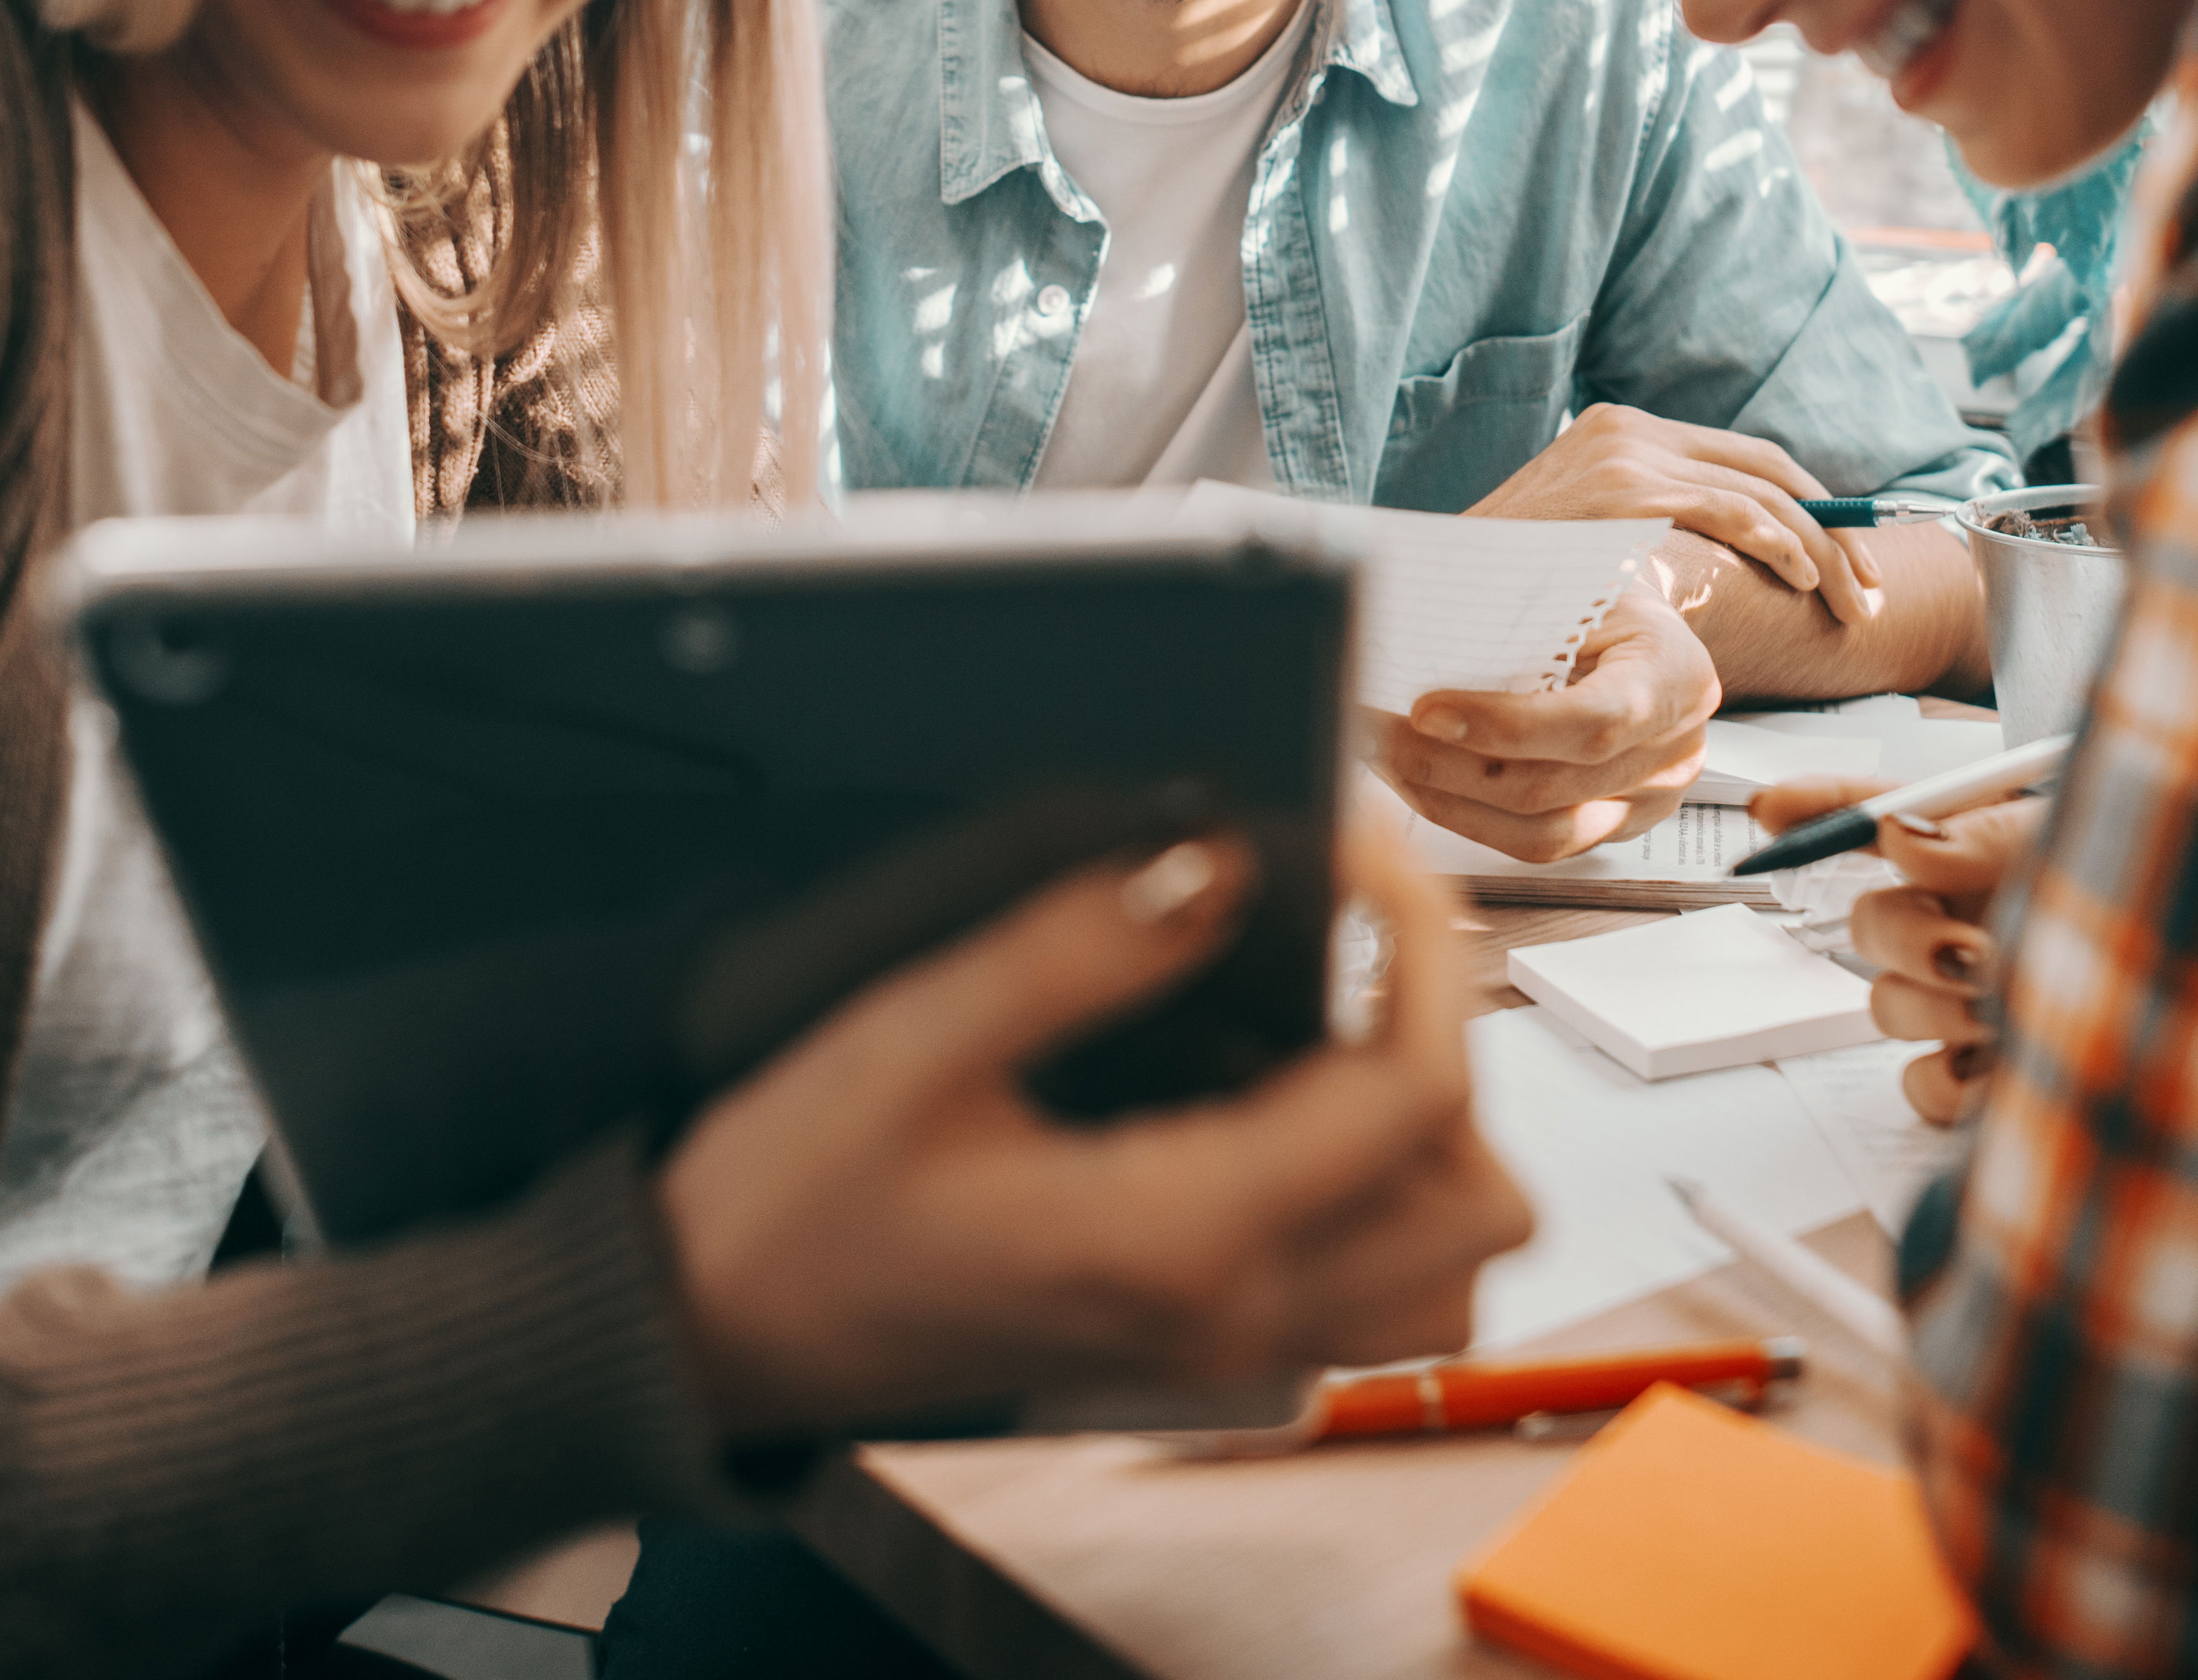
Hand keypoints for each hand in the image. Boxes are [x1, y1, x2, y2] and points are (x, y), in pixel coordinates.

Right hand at [660, 829, 1534, 1438]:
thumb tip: (1225, 859)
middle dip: (1449, 1043)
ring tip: (1336, 1031)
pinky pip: (1372, 1297)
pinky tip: (1282, 1109)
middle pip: (1476, 1198)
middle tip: (1355, 942)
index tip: (1357, 849)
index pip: (1409, 1091)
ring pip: (1446, 1271)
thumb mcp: (918, 1034)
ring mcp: (1225, 1347)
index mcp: (1174, 1234)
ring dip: (1434, 1145)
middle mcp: (1230, 1312)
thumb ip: (1084, 946)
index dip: (1422, 942)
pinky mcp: (1201, 1348)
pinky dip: (1382, 1203)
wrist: (721, 1329)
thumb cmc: (798, 1194)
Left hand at [1364, 595, 1713, 861]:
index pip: (1593, 721)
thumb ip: (1524, 622)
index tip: (1425, 711)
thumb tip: (1421, 643)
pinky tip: (1420, 785)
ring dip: (1446, 801)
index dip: (1504, 726)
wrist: (1649, 636)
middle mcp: (1672, 752)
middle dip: (1446, 765)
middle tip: (1374, 730)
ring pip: (1539, 834)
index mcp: (1675, 676)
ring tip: (1385, 760)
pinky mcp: (1617, 829)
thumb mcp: (1582, 589)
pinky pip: (1538, 846)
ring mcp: (1650, 803)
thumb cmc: (1610, 603)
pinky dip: (1469, 818)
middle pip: (1550, 786)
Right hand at [1469, 406, 1880, 629]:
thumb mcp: (1582, 535)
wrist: (1437, 586)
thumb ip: (1644, 526)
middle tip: (1870, 584)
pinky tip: (1803, 575)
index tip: (1845, 556)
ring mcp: (1627, 457)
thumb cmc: (1509, 581)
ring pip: (1762, 493)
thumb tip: (1725, 556)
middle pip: (1767, 470)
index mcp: (1621, 431)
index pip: (1744, 458)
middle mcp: (1627, 430)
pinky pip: (1731, 510)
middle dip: (1834, 529)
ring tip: (1852, 597)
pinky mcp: (1627, 491)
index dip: (1809, 507)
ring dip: (1822, 548)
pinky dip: (1781, 541)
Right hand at [1750, 772, 2048, 1125]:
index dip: (1816, 805)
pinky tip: (2007, 1061)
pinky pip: (1920, 1086)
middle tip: (1966, 949)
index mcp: (1973, 849)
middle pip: (1868, 924)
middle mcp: (1959, 920)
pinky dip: (1954, 1080)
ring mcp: (1965, 1001)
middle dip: (1906, 935)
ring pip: (1886, 1006)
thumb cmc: (2170, 895)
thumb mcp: (2074, 843)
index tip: (1771, 806)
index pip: (1872, 812)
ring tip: (2014, 1004)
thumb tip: (1900, 835)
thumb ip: (1982, 837)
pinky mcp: (1978, 1076)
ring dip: (1937, 1006)